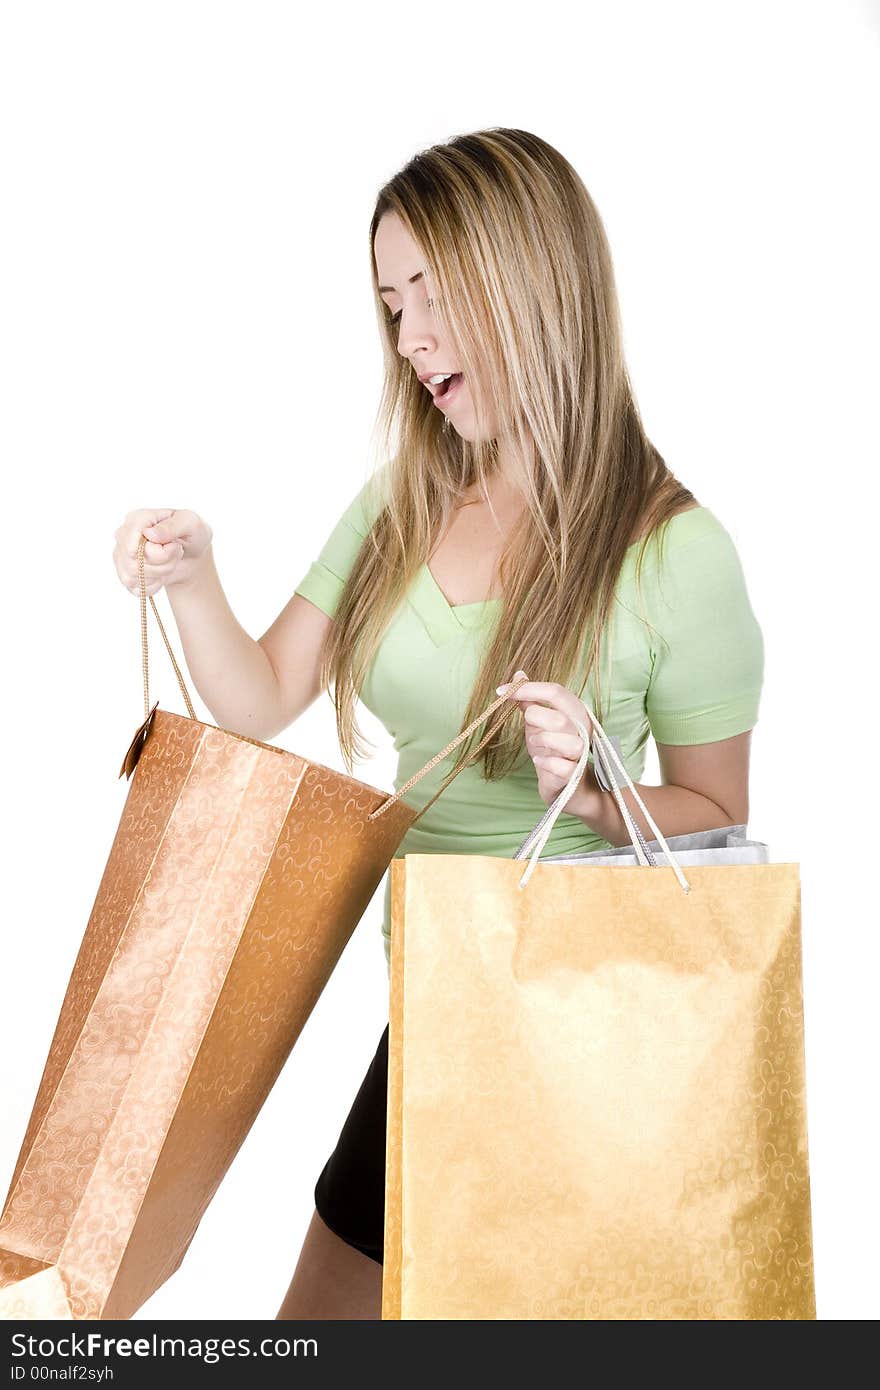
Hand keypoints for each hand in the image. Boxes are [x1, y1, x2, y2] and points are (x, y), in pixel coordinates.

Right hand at [112, 509, 212, 595]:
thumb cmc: (191, 535)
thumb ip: (173, 526)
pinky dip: (154, 586)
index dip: (143, 545)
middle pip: (134, 558)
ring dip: (160, 573)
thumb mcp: (191, 523)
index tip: (166, 548)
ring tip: (170, 562)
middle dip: (163, 560)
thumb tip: (150, 534)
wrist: (192, 556)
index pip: (131, 533)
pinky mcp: (126, 575)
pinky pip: (136, 588)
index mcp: (138, 518)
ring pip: (133, 575)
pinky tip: (161, 575)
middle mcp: (124, 536)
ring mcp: (122, 557)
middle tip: (177, 552)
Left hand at [496, 669, 600, 817]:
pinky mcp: (574, 776)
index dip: (528, 689)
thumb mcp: (539, 722)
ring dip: (542, 743)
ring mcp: (581, 754)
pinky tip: (540, 761)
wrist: (568, 786)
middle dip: (536, 721)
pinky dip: (544, 762)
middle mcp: (583, 730)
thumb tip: (519, 675)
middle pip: (558, 718)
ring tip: (537, 747)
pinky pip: (560, 766)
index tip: (501, 690)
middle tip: (530, 729)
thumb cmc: (552, 750)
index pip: (556, 692)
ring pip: (565, 742)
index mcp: (576, 712)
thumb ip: (530, 700)